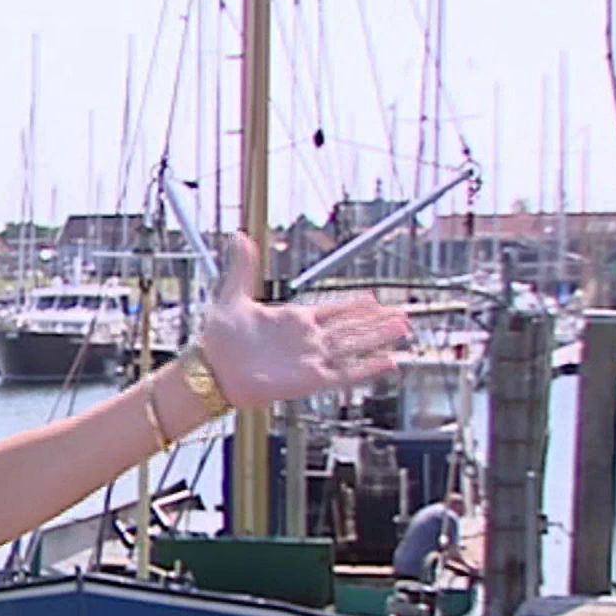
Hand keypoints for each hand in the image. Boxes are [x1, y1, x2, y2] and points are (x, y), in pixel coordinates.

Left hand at [195, 235, 409, 409]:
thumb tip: (240, 235)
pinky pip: (346, 374)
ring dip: (379, 340)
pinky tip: (390, 362)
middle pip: (352, 329)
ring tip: (404, 331)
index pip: (334, 311)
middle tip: (404, 315)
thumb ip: (242, 267)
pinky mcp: (311, 380)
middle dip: (377, 323)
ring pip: (355, 348)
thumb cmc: (219, 338)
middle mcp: (308, 340)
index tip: (375, 299)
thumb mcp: (233, 295)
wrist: (211, 369)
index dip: (355, 307)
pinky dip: (368, 369)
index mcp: (295, 319)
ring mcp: (312, 360)